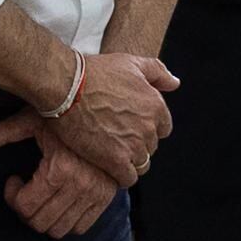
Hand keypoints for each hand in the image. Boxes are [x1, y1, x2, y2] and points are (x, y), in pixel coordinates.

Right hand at [0, 46, 173, 188]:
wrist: (66, 85)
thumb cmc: (94, 72)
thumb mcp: (130, 62)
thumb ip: (157, 72)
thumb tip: (174, 83)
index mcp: (156, 106)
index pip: (162, 128)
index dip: (145, 128)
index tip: (127, 125)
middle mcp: (149, 128)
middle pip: (150, 147)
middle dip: (135, 143)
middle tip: (113, 137)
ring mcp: (133, 145)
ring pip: (140, 164)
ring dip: (127, 161)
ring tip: (108, 152)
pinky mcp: (115, 160)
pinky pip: (127, 178)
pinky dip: (119, 176)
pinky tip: (106, 167)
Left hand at [0, 124, 120, 236]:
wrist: (105, 113)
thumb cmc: (63, 114)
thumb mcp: (31, 119)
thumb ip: (1, 132)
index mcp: (60, 169)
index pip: (25, 206)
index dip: (12, 196)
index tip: (13, 179)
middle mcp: (81, 186)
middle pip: (40, 223)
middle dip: (25, 210)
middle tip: (24, 190)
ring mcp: (96, 195)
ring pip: (59, 230)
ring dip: (44, 217)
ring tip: (40, 194)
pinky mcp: (106, 199)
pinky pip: (80, 227)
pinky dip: (65, 220)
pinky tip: (58, 198)